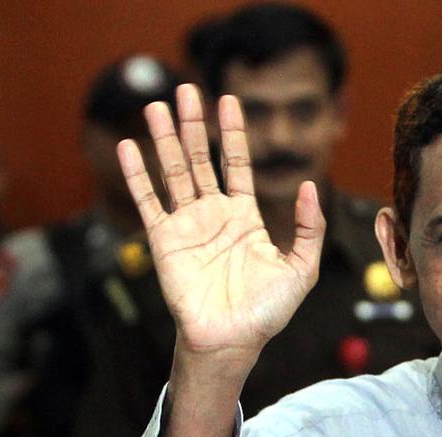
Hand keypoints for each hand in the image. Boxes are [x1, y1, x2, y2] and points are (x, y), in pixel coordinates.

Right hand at [118, 84, 324, 363]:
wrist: (233, 340)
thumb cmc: (268, 311)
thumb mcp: (302, 268)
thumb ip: (310, 229)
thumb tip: (312, 187)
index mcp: (244, 218)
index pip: (236, 165)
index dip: (233, 134)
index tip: (229, 102)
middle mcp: (213, 216)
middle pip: (200, 160)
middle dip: (194, 126)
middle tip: (187, 91)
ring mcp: (187, 226)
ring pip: (173, 172)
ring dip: (164, 140)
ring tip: (158, 106)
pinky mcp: (164, 241)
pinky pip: (148, 202)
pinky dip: (137, 176)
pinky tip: (129, 147)